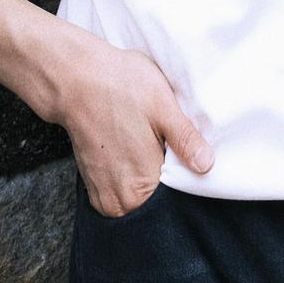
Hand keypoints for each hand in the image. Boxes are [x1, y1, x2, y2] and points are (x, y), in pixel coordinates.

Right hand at [58, 38, 213, 217]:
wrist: (77, 79)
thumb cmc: (119, 86)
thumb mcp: (162, 106)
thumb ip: (185, 140)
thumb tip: (207, 165)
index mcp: (138, 190)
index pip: (178, 199)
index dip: (188, 175)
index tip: (188, 153)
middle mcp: (119, 203)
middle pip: (159, 200)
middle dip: (170, 175)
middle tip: (166, 143)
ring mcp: (105, 197)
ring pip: (143, 195)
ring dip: (152, 173)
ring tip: (149, 143)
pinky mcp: (96, 187)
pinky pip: (127, 190)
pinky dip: (136, 172)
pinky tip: (137, 146)